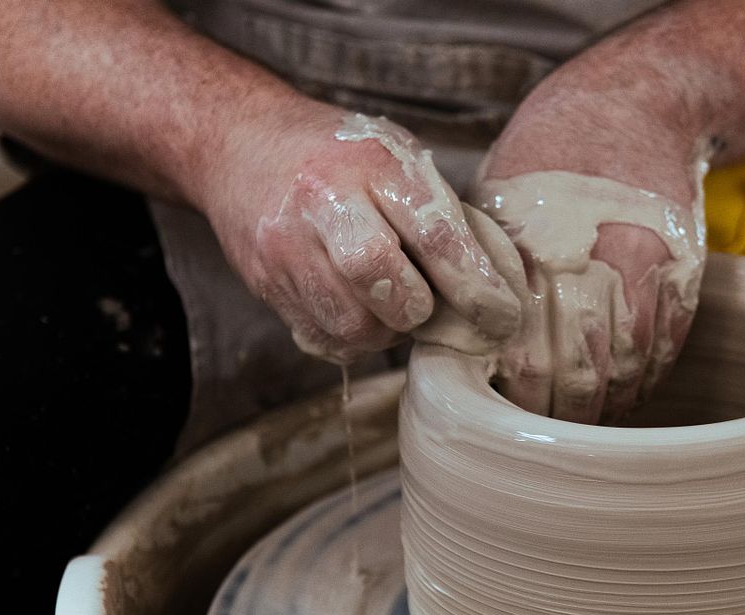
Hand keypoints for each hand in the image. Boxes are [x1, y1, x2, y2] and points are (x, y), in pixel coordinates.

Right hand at [198, 100, 521, 363]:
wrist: (240, 145)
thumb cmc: (341, 157)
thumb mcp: (396, 158)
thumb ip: (442, 214)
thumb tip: (498, 287)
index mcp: (370, 163)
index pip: (433, 235)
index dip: (475, 286)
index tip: (503, 315)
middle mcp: (322, 202)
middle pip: (380, 279)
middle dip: (417, 307)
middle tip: (426, 303)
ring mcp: (285, 248)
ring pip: (352, 325)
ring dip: (386, 329)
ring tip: (390, 303)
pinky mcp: (265, 285)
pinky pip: (324, 339)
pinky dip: (354, 337)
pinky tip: (358, 308)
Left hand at [475, 67, 707, 423]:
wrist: (634, 106)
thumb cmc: (546, 160)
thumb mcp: (494, 203)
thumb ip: (480, 274)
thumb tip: (456, 347)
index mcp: (533, 251)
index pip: (526, 360)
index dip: (521, 404)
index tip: (511, 419)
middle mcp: (590, 262)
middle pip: (579, 376)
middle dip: (564, 418)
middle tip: (550, 435)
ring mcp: (644, 268)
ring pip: (626, 369)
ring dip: (607, 407)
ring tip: (587, 422)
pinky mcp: (682, 272)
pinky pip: (666, 347)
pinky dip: (645, 380)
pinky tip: (625, 390)